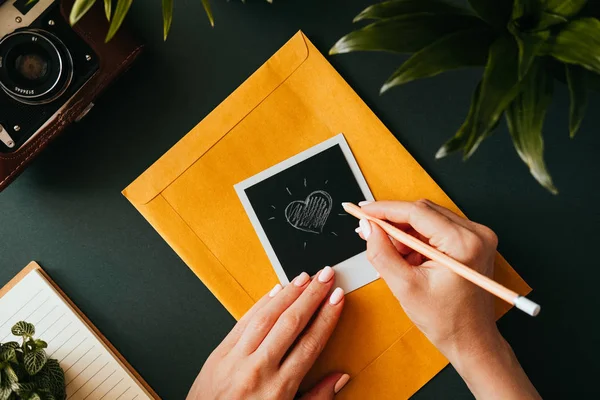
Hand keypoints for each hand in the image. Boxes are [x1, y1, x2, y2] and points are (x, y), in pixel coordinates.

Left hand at [187, 267, 349, 399]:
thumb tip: (339, 378)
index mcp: (279, 389)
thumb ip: (316, 398)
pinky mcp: (219, 353)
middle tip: (326, 276)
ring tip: (304, 278)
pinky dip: (261, 303)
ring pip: (267, 316)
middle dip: (312, 295)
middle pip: (291, 322)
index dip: (327, 316)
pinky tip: (275, 291)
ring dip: (288, 293)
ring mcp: (236, 359)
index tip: (337, 298)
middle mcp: (258, 369)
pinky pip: (243, 321)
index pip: (310, 342)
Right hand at [357, 200, 540, 398]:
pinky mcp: (471, 242)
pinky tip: (408, 258)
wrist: (470, 340)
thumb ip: (382, 253)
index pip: (417, 212)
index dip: (385, 209)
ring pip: (428, 219)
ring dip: (404, 233)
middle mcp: (475, 234)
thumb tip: (368, 228)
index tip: (363, 211)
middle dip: (393, 222)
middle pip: (422, 212)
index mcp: (463, 243)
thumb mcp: (405, 287)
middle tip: (370, 233)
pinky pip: (437, 229)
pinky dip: (417, 240)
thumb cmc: (447, 321)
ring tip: (393, 256)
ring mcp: (476, 237)